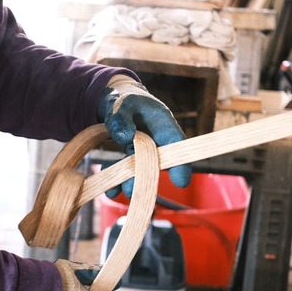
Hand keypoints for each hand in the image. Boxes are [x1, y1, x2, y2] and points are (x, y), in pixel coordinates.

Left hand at [98, 75, 191, 197]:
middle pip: (157, 161)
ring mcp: (144, 147)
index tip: (181, 181)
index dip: (181, 163)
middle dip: (146, 177)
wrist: (115, 99)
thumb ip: (121, 117)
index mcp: (163, 123)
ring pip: (140, 167)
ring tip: (116, 192)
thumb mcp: (121, 103)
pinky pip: (126, 167)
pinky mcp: (131, 153)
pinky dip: (116, 176)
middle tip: (133, 190)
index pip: (176, 144)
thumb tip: (124, 136)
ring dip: (129, 180)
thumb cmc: (124, 98)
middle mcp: (156, 138)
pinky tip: (109, 188)